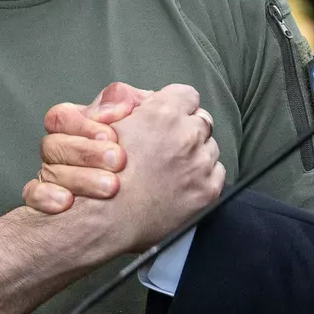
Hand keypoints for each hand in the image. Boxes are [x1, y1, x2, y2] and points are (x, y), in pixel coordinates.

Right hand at [26, 82, 152, 209]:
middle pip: (54, 144)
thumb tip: (116, 105)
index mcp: (76, 126)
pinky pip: (32, 196)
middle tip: (119, 160)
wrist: (154, 192)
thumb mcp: (144, 119)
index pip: (62, 116)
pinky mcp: (45, 202)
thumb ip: (128, 101)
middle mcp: (60, 150)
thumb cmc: (146, 151)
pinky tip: (67, 202)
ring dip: (79, 178)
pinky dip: (46, 197)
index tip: (113, 135)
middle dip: (86, 152)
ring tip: (111, 187)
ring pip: (47, 171)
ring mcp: (51, 176)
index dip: (82, 124)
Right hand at [26, 83, 224, 251]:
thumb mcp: (105, 124)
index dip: (177, 105)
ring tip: (172, 168)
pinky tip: (181, 183)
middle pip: (202, 120)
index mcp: (163, 113)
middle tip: (169, 146)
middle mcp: (186, 135)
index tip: (170, 117)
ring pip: (210, 147)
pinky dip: (203, 176)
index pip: (187, 95)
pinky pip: (217, 172)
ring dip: (196, 153)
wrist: (104, 218)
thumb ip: (130, 103)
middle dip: (187, 129)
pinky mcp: (208, 189)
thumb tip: (148, 98)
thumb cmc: (97, 172)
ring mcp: (200, 163)